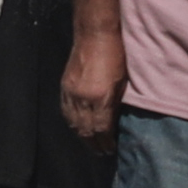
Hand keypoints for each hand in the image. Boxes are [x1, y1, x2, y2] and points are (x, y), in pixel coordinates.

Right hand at [56, 29, 118, 151]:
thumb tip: (113, 122)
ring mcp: (71, 93)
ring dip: (82, 137)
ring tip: (89, 145)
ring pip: (73, 123)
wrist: (94, 34)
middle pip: (86, 130)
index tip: (111, 149)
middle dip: (93, 144)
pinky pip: (66, 112)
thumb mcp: (122, 82)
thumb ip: (116, 104)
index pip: (101, 129)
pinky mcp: (64, 87)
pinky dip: (72, 123)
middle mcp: (83, 99)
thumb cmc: (116, 55)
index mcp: (100, 98)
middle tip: (101, 153)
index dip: (105, 142)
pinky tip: (77, 128)